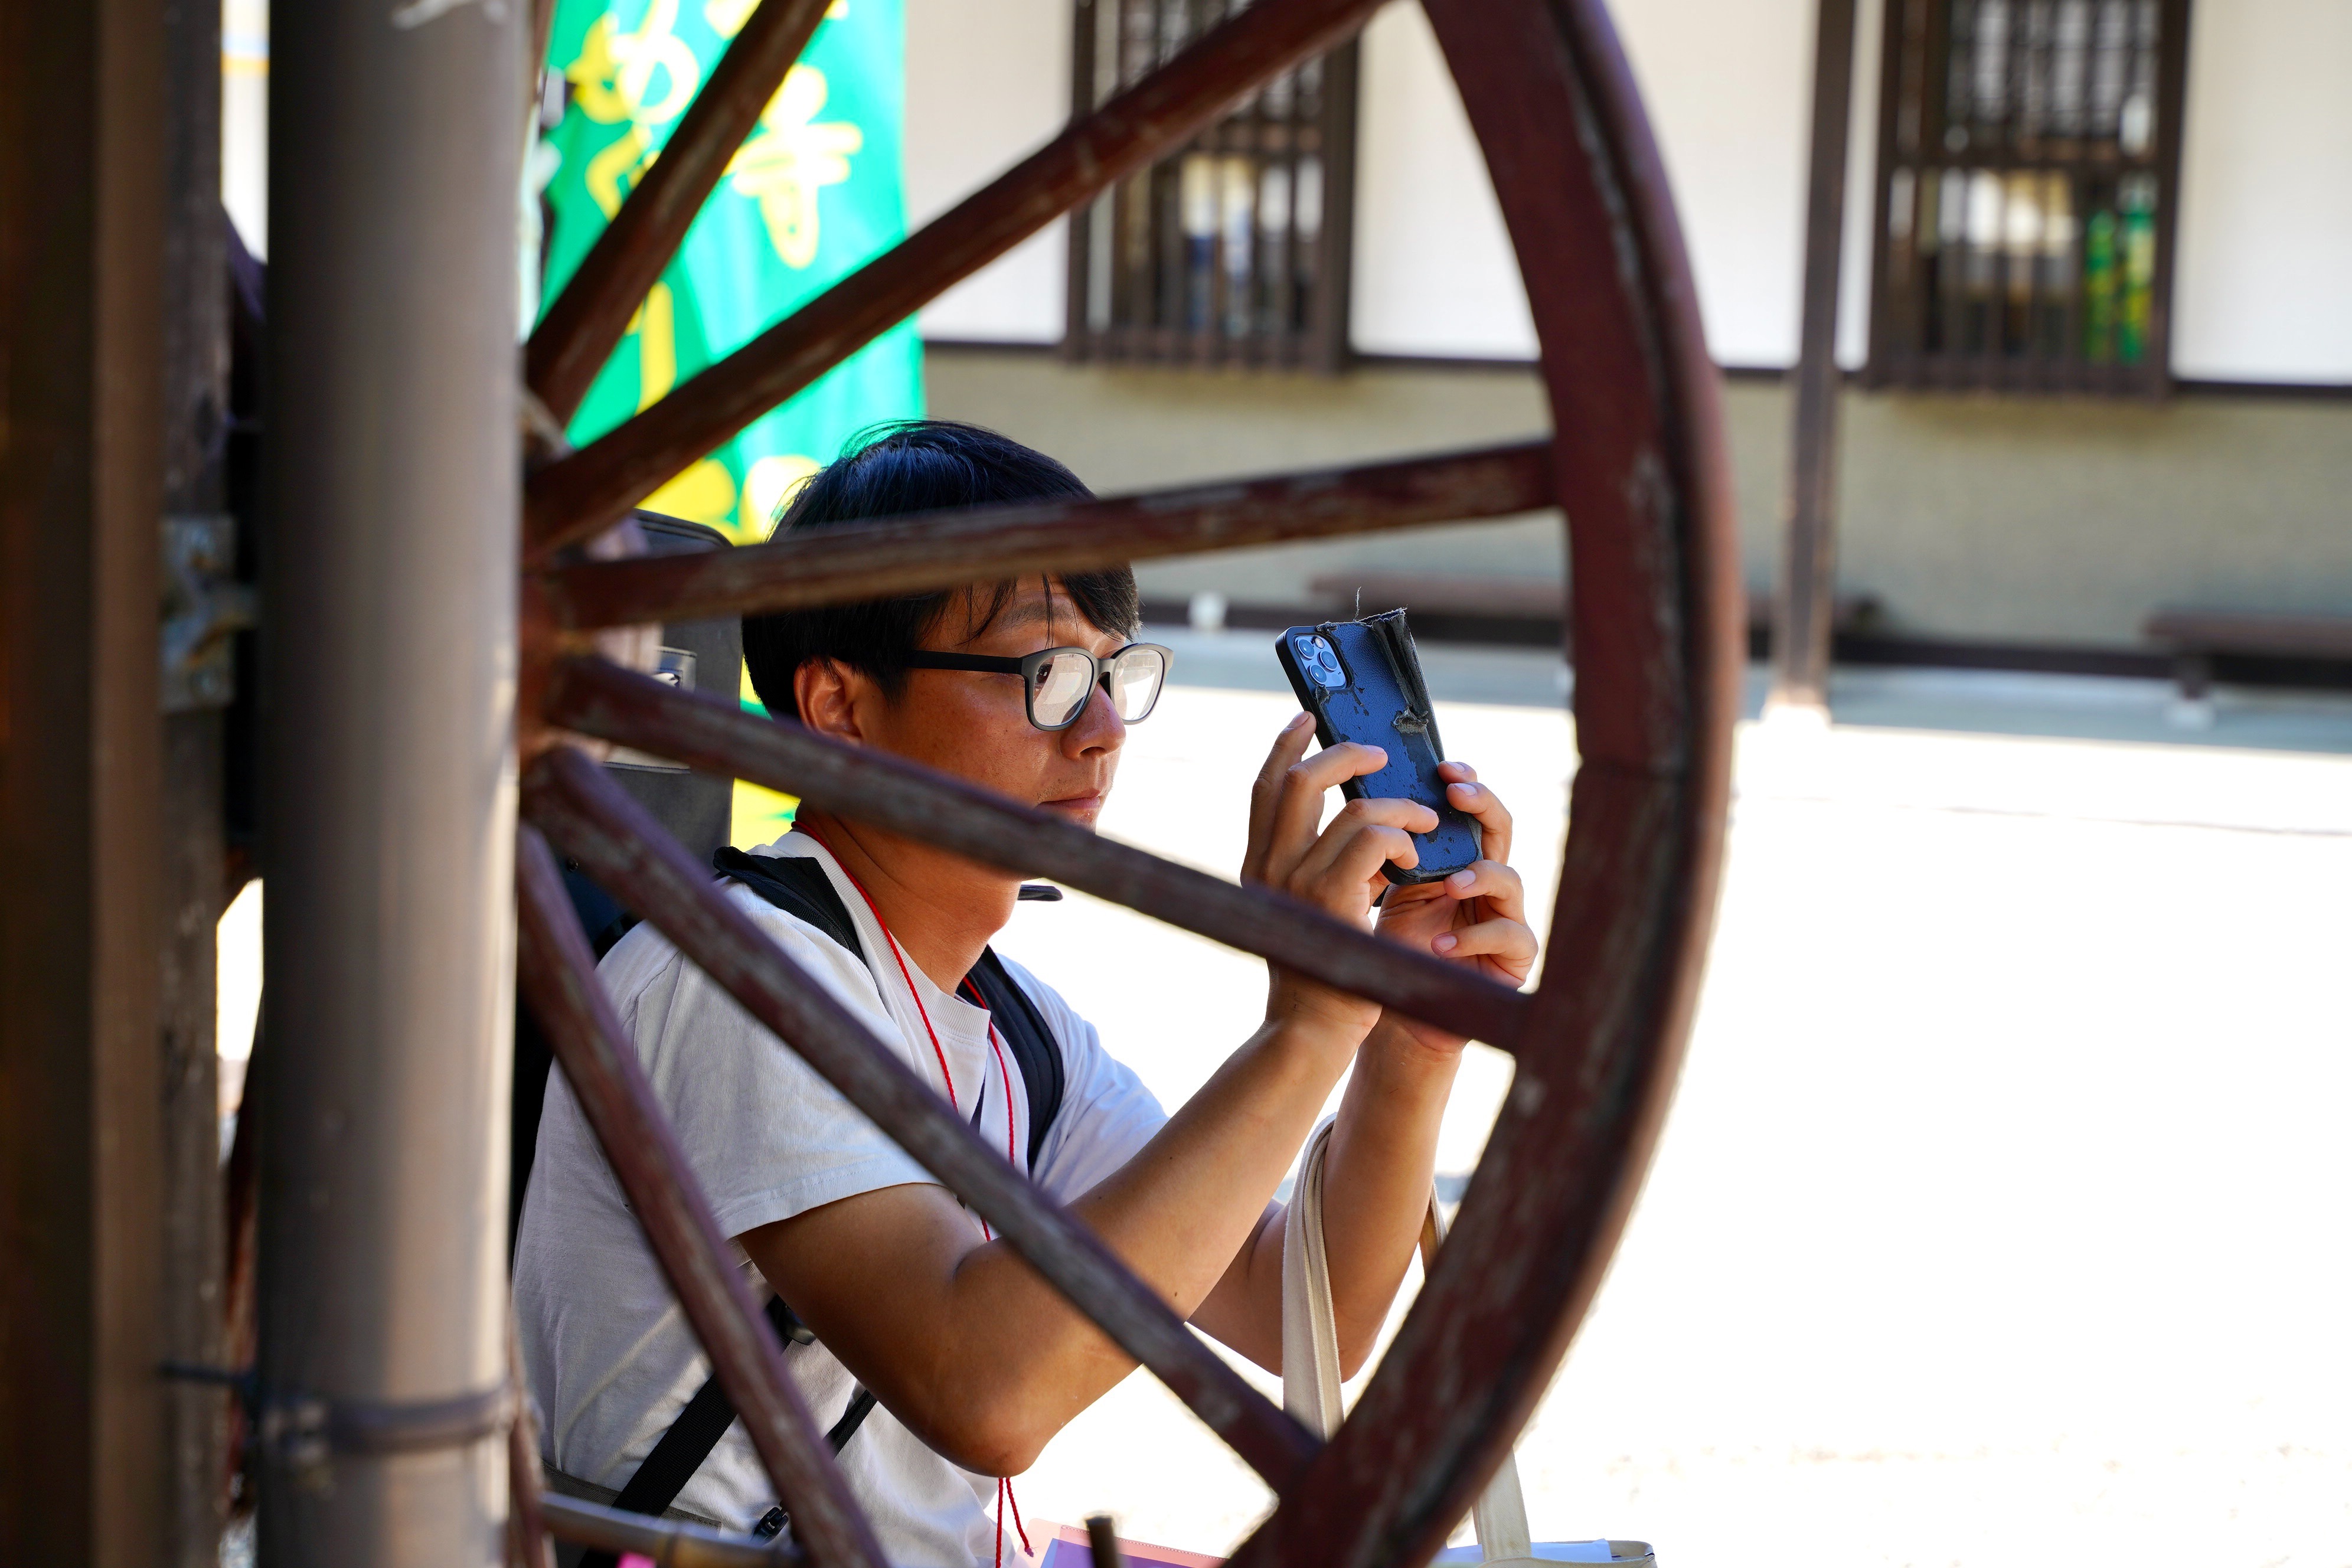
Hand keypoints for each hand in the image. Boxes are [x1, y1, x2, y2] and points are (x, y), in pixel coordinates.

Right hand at [1242, 714, 1439, 1038]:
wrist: (1310, 1029)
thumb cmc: (1320, 973)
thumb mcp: (1309, 909)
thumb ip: (1320, 866)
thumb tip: (1361, 823)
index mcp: (1258, 865)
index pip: (1264, 788)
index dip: (1285, 747)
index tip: (1307, 721)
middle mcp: (1269, 867)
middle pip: (1300, 780)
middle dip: (1345, 755)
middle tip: (1380, 755)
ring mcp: (1296, 882)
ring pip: (1354, 808)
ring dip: (1400, 808)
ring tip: (1423, 826)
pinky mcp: (1330, 899)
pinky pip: (1375, 840)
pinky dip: (1404, 840)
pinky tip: (1417, 862)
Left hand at [1370, 762, 1536, 1053]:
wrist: (1400, 1012)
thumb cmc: (1392, 947)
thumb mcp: (1384, 890)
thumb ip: (1385, 851)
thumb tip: (1361, 797)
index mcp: (1454, 859)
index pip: (1468, 809)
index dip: (1463, 782)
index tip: (1441, 766)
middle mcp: (1485, 881)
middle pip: (1500, 828)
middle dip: (1483, 805)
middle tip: (1458, 794)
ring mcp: (1504, 916)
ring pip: (1510, 879)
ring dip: (1479, 875)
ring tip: (1449, 884)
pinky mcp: (1513, 957)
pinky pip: (1508, 935)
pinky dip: (1472, 938)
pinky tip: (1440, 945)